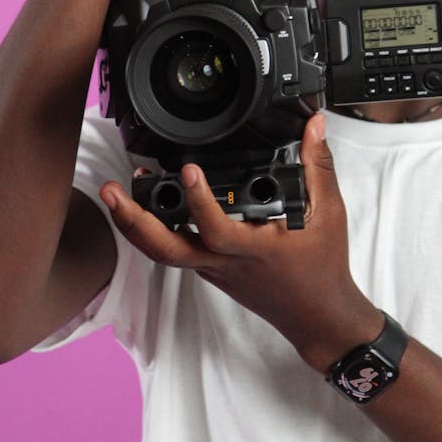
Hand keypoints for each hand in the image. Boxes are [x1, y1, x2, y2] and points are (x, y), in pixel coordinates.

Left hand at [99, 113, 380, 369]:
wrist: (317, 315)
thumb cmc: (322, 268)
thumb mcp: (328, 211)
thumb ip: (318, 164)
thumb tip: (314, 126)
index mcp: (253, 248)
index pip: (216, 229)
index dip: (198, 201)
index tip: (188, 169)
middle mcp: (225, 262)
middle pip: (165, 250)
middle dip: (133, 220)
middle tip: (112, 189)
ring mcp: (214, 270)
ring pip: (163, 253)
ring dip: (135, 225)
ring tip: (117, 194)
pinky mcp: (212, 272)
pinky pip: (176, 254)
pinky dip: (155, 233)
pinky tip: (148, 209)